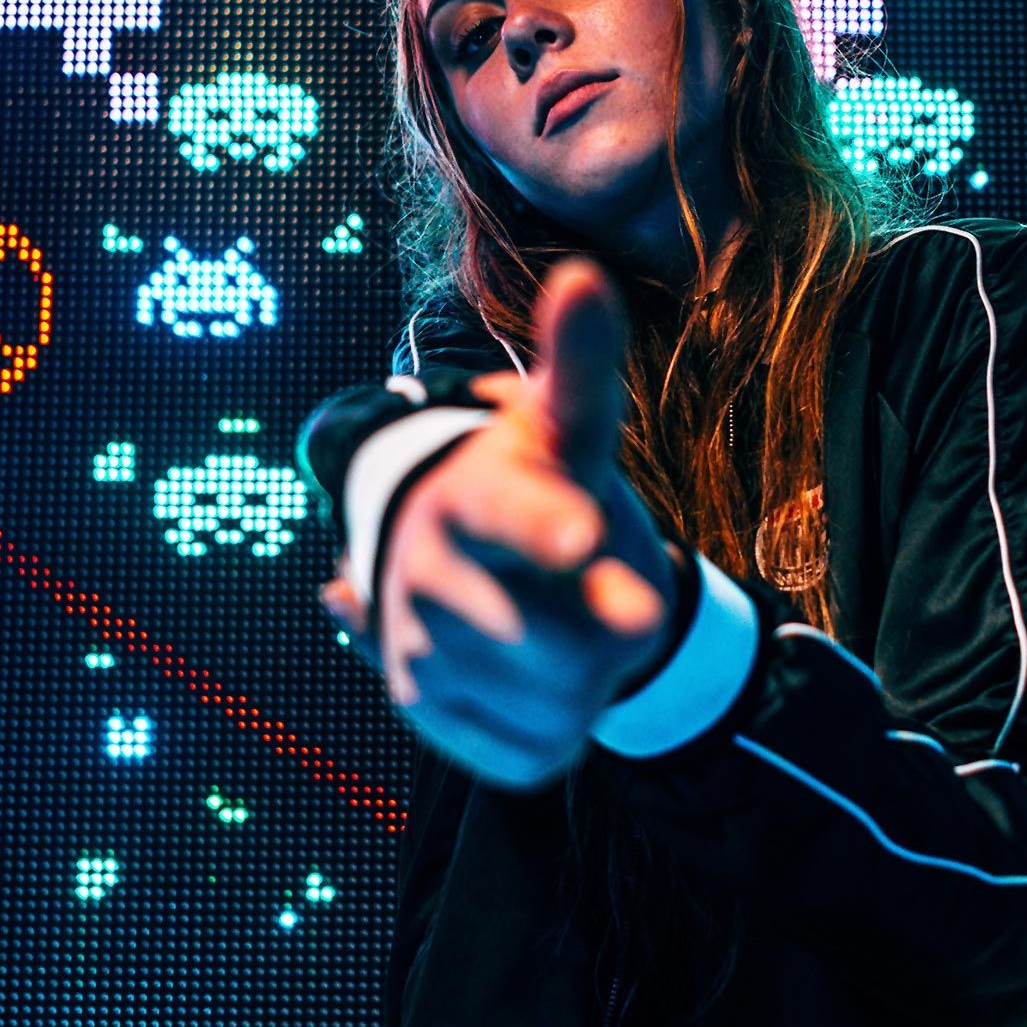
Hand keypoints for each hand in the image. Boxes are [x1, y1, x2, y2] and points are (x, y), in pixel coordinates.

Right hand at [317, 258, 679, 790]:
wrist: (482, 561)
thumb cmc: (546, 481)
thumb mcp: (573, 426)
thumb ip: (586, 370)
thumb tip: (583, 276)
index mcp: (473, 495)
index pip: (510, 513)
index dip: (545, 527)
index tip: (584, 536)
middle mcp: (426, 572)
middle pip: (554, 642)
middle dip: (606, 631)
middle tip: (607, 590)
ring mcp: (420, 648)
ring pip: (550, 704)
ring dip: (587, 678)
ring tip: (566, 622)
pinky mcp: (428, 714)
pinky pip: (530, 750)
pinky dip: (559, 727)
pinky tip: (539, 676)